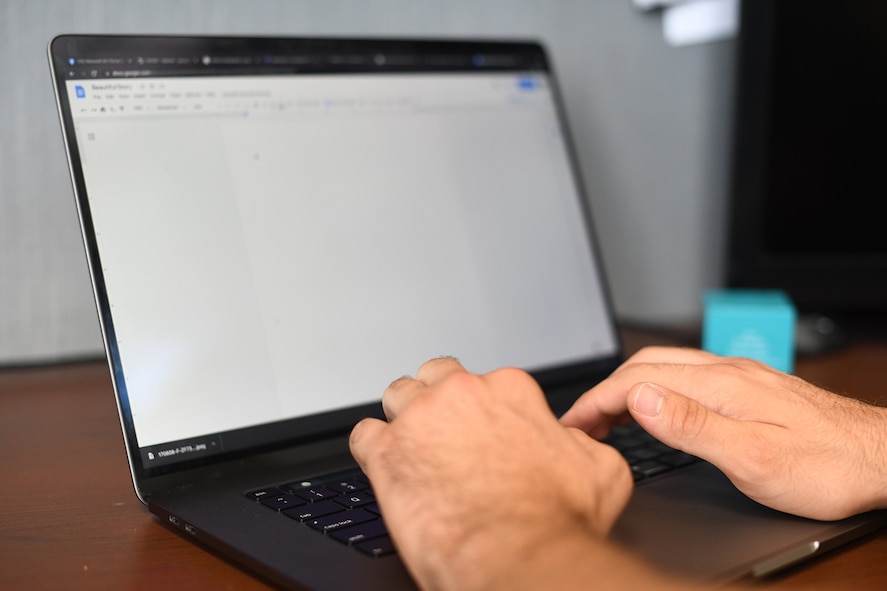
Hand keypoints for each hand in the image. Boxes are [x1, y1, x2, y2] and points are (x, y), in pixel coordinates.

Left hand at [349, 358, 634, 590]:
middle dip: (438, 399)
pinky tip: (385, 467)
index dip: (484, 409)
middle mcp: (461, 394)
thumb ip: (578, 441)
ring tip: (412, 446)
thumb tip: (570, 440)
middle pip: (436, 376)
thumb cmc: (558, 521)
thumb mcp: (600, 469)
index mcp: (510, 389)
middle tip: (445, 431)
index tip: (484, 431)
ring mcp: (420, 420)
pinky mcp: (386, 453)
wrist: (521, 558)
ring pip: (397, 395)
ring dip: (403, 417)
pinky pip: (363, 435)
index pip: (486, 380)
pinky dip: (371, 450)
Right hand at [560, 347, 886, 520]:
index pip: (637, 380)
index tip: (573, 424)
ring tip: (606, 418)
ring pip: (665, 368)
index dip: (597, 401)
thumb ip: (692, 426)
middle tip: (582, 423)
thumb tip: (639, 398)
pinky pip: (686, 376)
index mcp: (720, 384)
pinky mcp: (750, 387)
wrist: (882, 458)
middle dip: (605, 391)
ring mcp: (738, 376)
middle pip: (646, 365)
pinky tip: (655, 409)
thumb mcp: (753, 458)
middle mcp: (726, 371)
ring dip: (628, 387)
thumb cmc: (826, 466)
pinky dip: (654, 389)